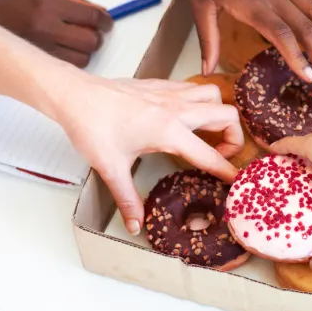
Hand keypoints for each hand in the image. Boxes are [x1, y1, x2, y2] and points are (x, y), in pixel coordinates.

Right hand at [0, 0, 111, 67]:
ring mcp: (40, 47)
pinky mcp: (36, 62)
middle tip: (88, 34)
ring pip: (83, 58)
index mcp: (46, 2)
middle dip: (95, 37)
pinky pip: (68, 68)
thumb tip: (99, 11)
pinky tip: (61, 53)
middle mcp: (45, 25)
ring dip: (83, 52)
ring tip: (71, 44)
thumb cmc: (5, 4)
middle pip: (91, 40)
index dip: (104, 21)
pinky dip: (71, 62)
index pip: (92, 15)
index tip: (106, 24)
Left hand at [52, 74, 242, 234]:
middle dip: (234, 137)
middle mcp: (177, 110)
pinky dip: (201, 101)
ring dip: (219, 113)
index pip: (210, 155)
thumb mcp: (111, 168)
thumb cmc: (92, 128)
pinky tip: (186, 116)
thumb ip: (128, 199)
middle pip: (227, 116)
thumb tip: (135, 225)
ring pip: (214, 95)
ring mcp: (171, 93)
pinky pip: (194, 88)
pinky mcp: (161, 85)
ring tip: (207, 133)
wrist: (74, 95)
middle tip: (219, 154)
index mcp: (169, 132)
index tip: (237, 181)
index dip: (227, 170)